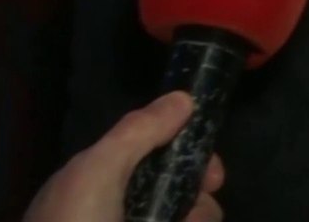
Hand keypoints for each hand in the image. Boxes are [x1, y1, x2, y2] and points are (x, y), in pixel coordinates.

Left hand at [24, 91, 225, 221]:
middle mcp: (126, 209)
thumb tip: (185, 98)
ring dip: (200, 217)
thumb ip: (138, 132)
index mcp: (103, 182)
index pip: (159, 154)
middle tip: (201, 202)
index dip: (191, 156)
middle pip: (184, 189)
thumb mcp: (96, 172)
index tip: (212, 171)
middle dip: (201, 194)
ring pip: (194, 217)